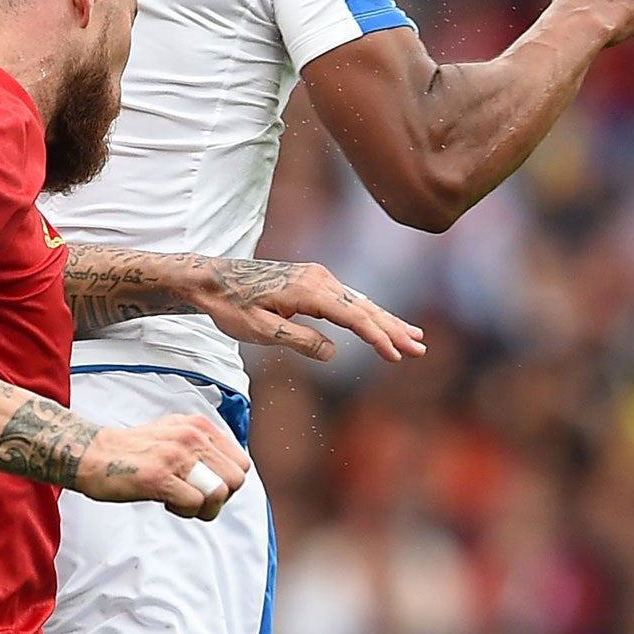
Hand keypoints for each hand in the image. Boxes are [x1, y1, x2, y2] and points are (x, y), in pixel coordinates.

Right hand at [80, 413, 251, 521]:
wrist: (93, 454)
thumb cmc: (134, 450)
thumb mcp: (175, 432)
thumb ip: (203, 446)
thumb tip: (228, 469)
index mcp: (199, 426)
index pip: (241, 463)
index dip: (227, 483)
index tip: (205, 486)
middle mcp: (192, 436)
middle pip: (236, 480)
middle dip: (219, 498)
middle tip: (194, 498)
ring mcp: (176, 455)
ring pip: (219, 492)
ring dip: (202, 507)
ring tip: (180, 500)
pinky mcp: (159, 477)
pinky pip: (194, 503)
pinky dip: (184, 511)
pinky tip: (166, 502)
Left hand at [188, 258, 425, 363]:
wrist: (212, 279)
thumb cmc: (231, 306)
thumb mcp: (259, 331)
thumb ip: (298, 340)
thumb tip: (334, 352)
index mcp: (308, 290)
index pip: (352, 317)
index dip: (377, 338)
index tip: (396, 355)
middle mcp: (319, 278)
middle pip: (364, 307)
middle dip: (393, 329)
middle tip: (420, 349)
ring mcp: (318, 277)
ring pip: (360, 302)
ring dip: (387, 321)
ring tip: (414, 337)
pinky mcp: (314, 280)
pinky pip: (349, 299)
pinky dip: (369, 312)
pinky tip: (383, 321)